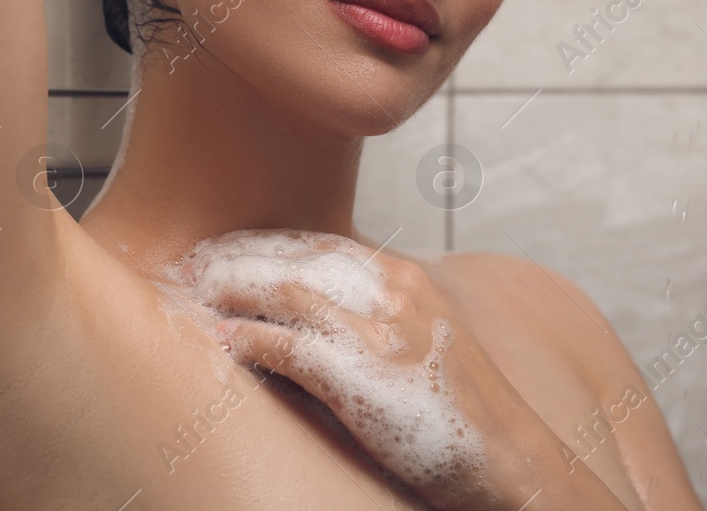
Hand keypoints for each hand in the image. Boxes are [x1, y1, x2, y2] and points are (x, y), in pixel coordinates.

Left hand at [171, 228, 526, 509]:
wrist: (513, 464)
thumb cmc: (465, 413)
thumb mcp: (424, 340)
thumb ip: (377, 316)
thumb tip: (314, 311)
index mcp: (407, 281)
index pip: (319, 244)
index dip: (265, 243)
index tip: (224, 250)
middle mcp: (394, 295)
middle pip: (296, 257)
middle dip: (238, 257)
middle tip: (193, 264)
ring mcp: (381, 334)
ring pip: (287, 290)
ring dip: (234, 288)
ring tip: (196, 292)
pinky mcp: (366, 378)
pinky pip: (291, 347)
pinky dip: (251, 339)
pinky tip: (224, 341)